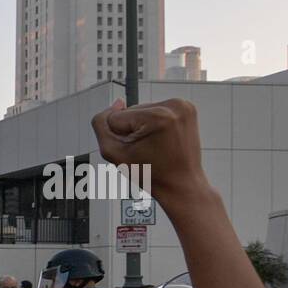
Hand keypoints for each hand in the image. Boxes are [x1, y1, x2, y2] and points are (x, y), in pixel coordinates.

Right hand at [91, 98, 207, 199]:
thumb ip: (101, 126)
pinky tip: (161, 139)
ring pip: (142, 111)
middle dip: (132, 131)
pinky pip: (155, 111)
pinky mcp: (186, 108)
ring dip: (142, 127)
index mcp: (157, 116)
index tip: (137, 152)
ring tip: (155, 146)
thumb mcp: (113, 153)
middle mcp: (173, 106)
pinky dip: (154, 125)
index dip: (119, 137)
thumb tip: (117, 103)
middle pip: (130, 112)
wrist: (180, 184)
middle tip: (146, 151)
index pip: (116, 117)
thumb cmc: (151, 174)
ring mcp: (182, 105)